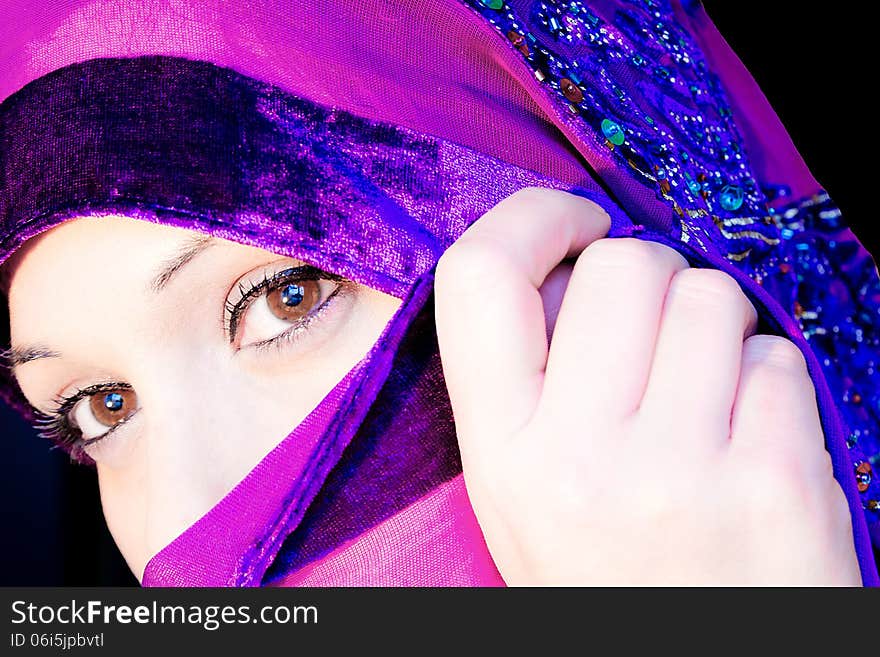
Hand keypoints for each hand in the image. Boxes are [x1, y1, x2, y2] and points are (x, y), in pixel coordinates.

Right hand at [434, 187, 861, 585]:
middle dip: (648, 279)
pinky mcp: (775, 484)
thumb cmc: (602, 572)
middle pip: (621, 264)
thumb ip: (528, 375)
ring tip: (703, 393)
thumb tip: (572, 264)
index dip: (531, 219)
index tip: (574, 226)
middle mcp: (578, 457)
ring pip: (709, 295)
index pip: (478, 276)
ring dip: (713, 326)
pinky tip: (749, 436)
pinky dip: (768, 379)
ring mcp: (679, 471)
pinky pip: (777, 357)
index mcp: (501, 452)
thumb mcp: (521, 488)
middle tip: (654, 335)